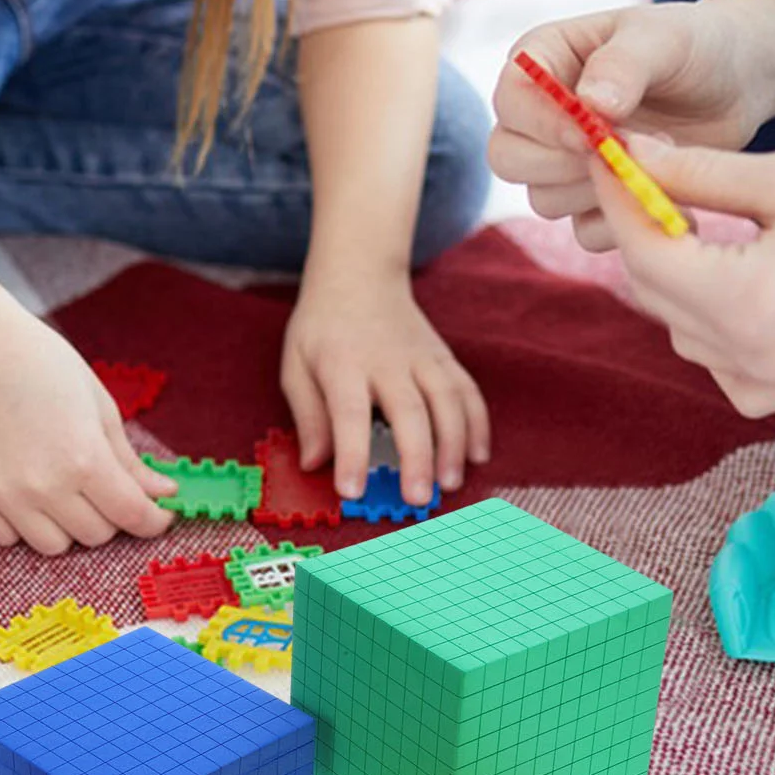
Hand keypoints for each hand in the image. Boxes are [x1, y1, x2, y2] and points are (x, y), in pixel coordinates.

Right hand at [0, 301, 175, 553]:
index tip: (158, 515)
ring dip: (69, 527)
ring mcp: (3, 494)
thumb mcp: (101, 408)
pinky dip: (25, 526)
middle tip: (104, 488)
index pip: (132, 516)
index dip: (154, 521)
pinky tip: (28, 493)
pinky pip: (9, 539)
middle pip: (97, 536)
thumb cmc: (44, 366)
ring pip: (55, 546)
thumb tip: (161, 495)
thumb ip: (129, 461)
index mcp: (84, 458)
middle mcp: (43, 485)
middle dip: (111, 517)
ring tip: (64, 490)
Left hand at [281, 273, 489, 505]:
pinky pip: (467, 391)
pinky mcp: (444, 358)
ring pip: (447, 401)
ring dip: (454, 444)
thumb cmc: (322, 329)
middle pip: (409, 410)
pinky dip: (477, 424)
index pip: (348, 413)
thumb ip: (307, 415)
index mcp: (342, 364)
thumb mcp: (295, 365)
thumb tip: (314, 464)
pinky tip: (478, 456)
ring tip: (450, 484)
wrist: (359, 275)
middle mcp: (387, 360)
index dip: (351, 453)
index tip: (352, 491)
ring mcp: (422, 357)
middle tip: (418, 499)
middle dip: (417, 457)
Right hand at [490, 1, 768, 251]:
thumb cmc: (694, 46)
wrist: (734, 84)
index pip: (510, 99)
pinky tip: (668, 195)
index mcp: (544, 60)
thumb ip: (623, 64)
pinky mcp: (594, 204)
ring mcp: (564, 165)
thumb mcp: (665, 38)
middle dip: (561, 164)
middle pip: (507, 158)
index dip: (542, 123)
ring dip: (601, 190)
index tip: (590, 132)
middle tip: (622, 150)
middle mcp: (542, 116)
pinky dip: (626, 223)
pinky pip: (586, 233)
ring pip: (544, 200)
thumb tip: (588, 104)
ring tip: (659, 156)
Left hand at [594, 138, 774, 415]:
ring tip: (700, 218)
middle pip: (654, 292)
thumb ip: (694, 175)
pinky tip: (736, 274)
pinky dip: (707, 318)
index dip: (619, 198)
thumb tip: (625, 158)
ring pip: (678, 326)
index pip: (646, 252)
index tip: (604, 154)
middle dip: (644, 231)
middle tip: (644, 175)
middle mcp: (751, 360)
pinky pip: (712, 356)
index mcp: (750, 303)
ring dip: (676, 274)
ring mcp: (767, 386)